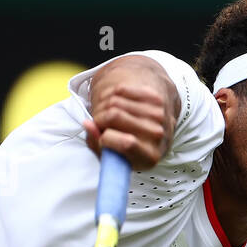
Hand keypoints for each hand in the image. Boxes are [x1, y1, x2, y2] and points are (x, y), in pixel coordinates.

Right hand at [81, 56, 177, 170]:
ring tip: (106, 115)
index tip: (102, 139)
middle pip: (114, 115)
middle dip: (99, 118)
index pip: (126, 143)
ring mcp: (159, 115)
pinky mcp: (156, 99)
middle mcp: (158, 135)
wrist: (155, 134)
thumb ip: (96, 144)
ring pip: (115, 100)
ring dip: (102, 106)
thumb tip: (87, 124)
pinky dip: (110, 95)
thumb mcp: (112, 156)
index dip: (106, 138)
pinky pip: (121, 90)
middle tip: (99, 124)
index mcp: (150, 156)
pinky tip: (113, 105)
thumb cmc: (128, 149)